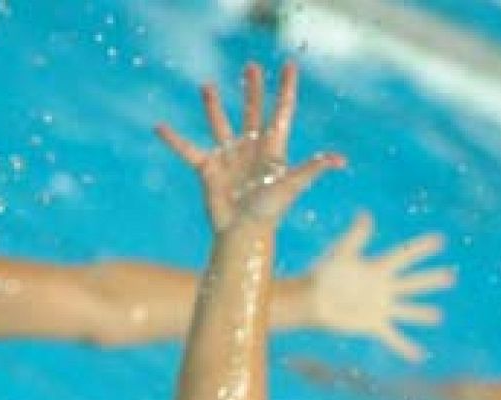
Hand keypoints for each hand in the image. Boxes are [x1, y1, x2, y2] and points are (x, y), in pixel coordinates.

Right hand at [157, 62, 343, 230]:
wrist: (242, 233)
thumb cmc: (270, 211)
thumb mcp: (292, 185)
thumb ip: (313, 168)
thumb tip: (340, 160)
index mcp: (273, 147)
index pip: (281, 111)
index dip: (286, 88)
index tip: (289, 66)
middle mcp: (251, 147)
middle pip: (253, 111)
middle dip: (253, 89)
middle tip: (251, 66)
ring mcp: (229, 157)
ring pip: (220, 124)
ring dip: (213, 106)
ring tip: (206, 86)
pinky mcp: (207, 169)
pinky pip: (187, 150)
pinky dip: (174, 140)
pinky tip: (159, 127)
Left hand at [303, 212, 453, 361]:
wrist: (309, 300)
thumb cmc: (324, 273)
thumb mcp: (342, 253)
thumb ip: (356, 236)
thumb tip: (365, 214)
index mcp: (378, 268)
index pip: (404, 256)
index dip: (421, 248)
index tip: (440, 240)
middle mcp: (383, 287)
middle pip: (412, 283)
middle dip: (431, 280)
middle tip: (451, 277)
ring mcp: (380, 307)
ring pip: (407, 310)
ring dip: (422, 314)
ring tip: (438, 316)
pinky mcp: (372, 324)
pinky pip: (392, 337)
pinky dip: (405, 347)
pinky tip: (418, 356)